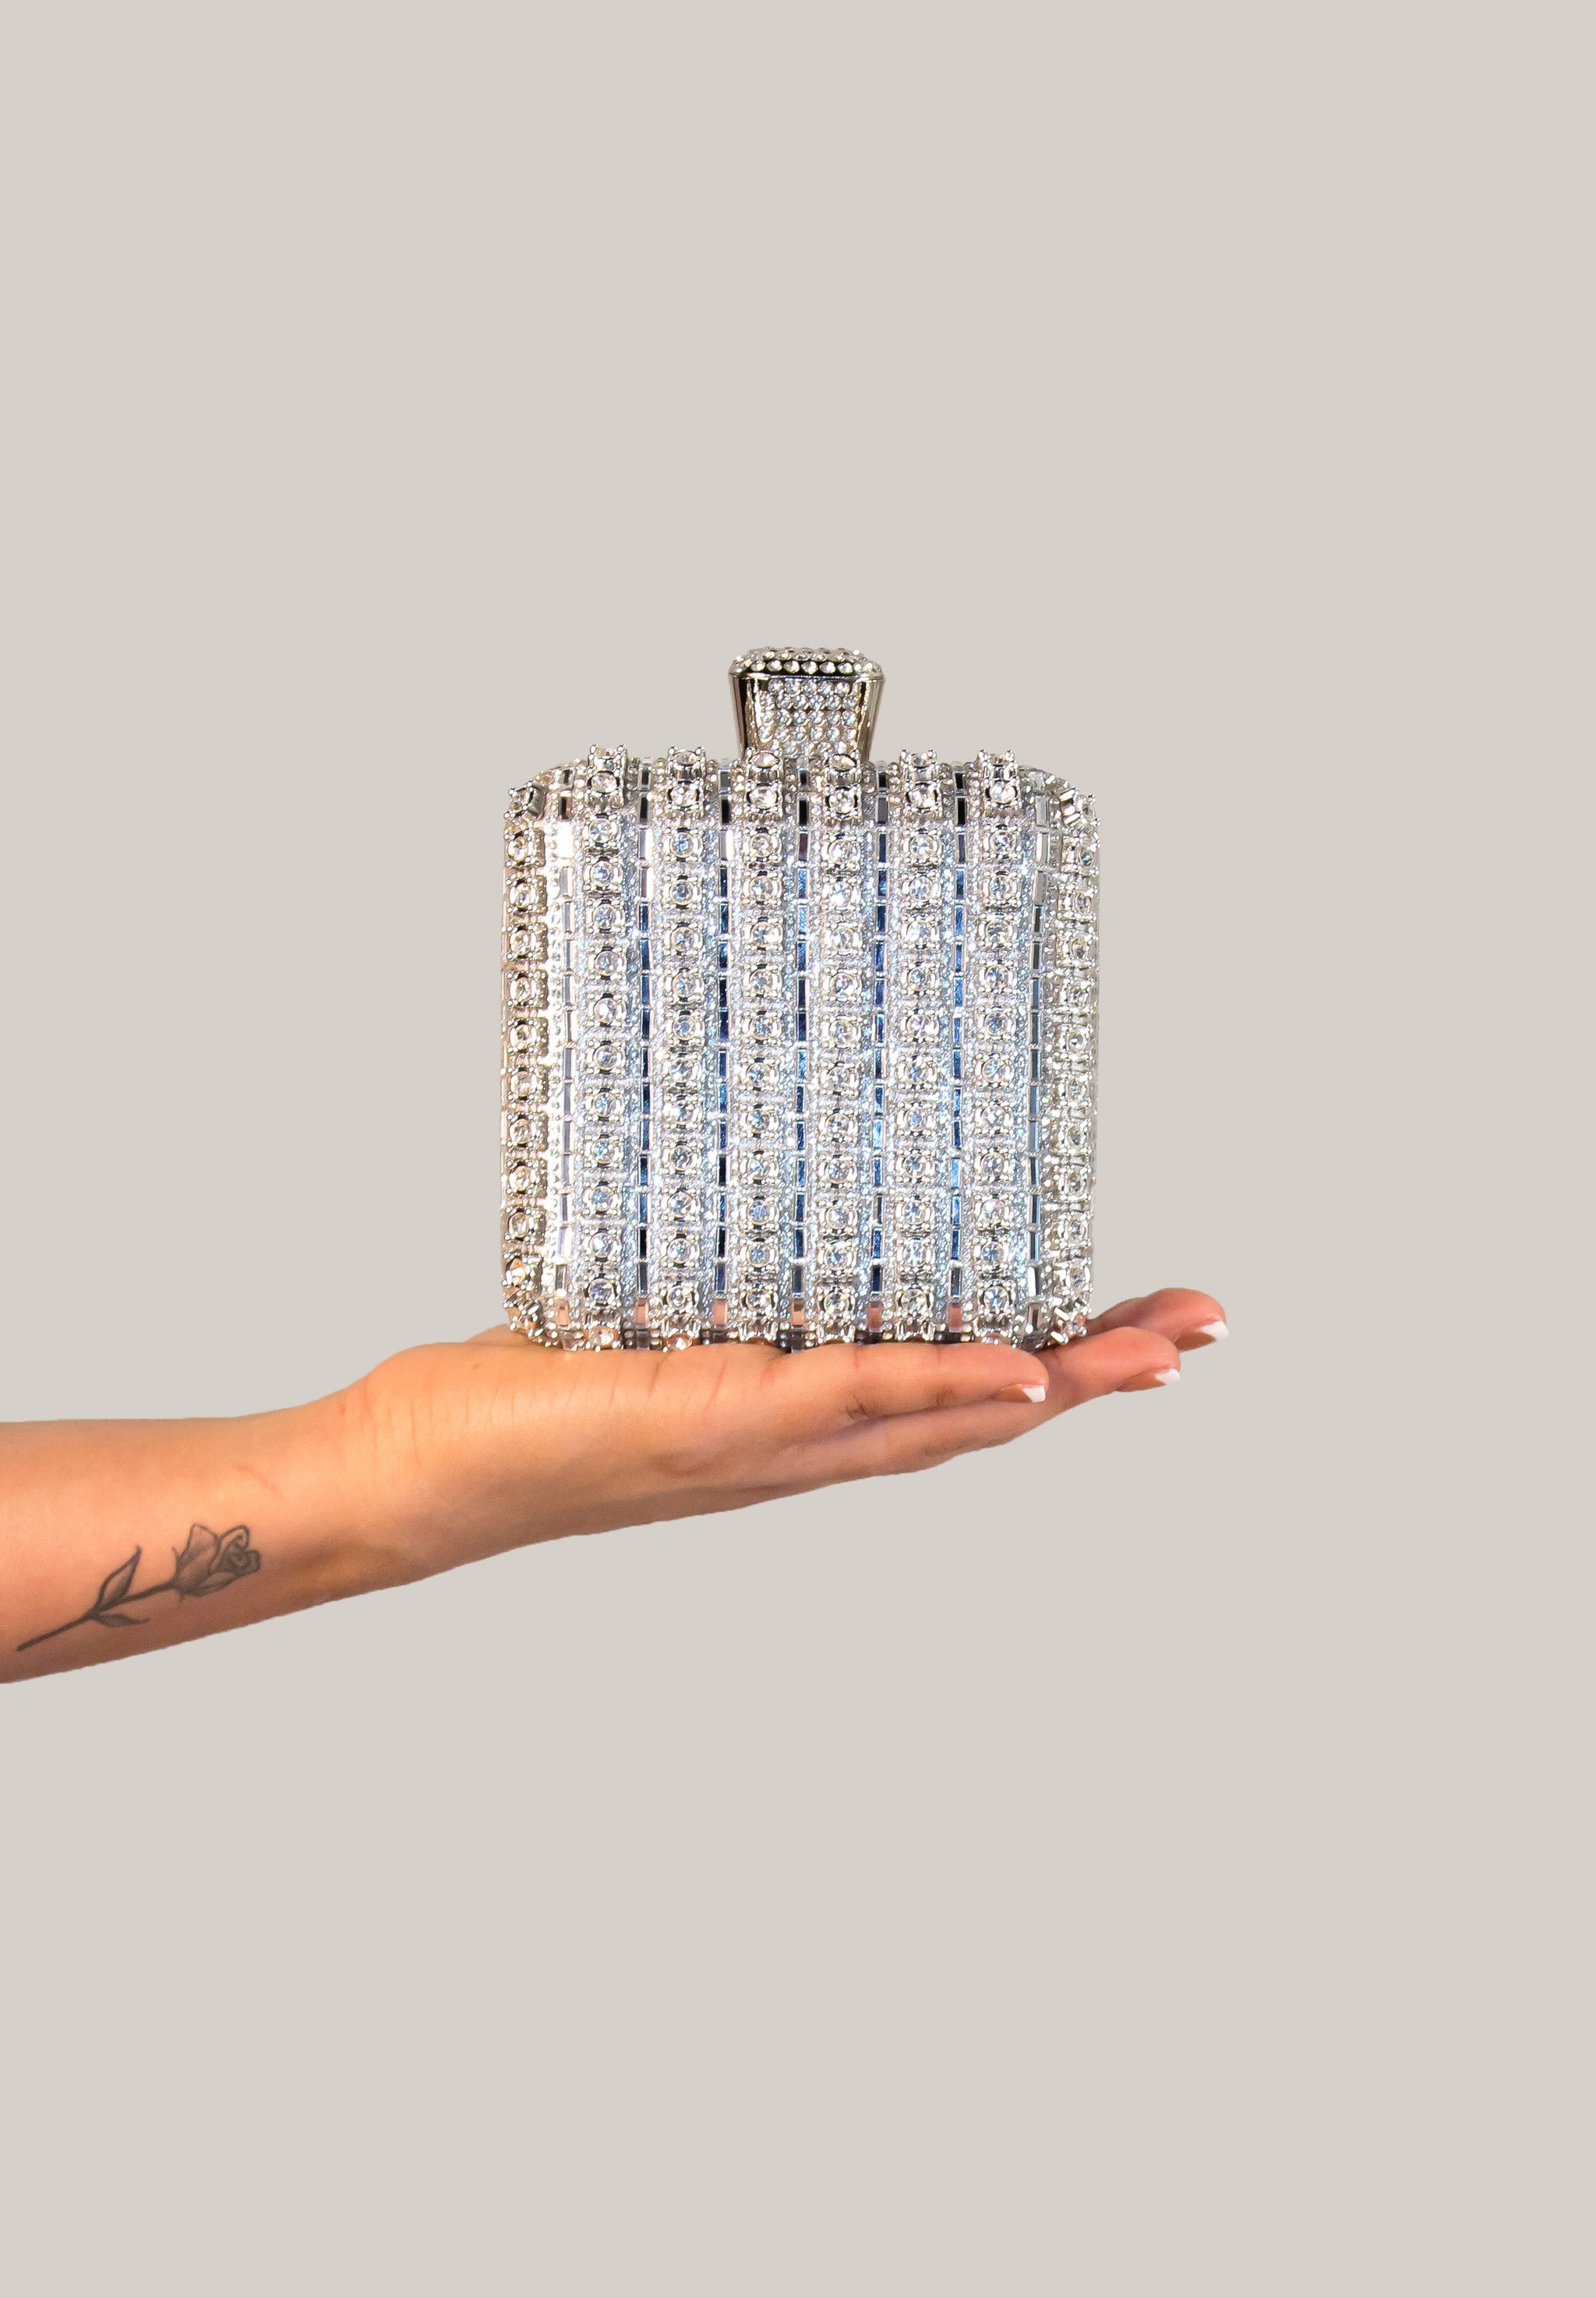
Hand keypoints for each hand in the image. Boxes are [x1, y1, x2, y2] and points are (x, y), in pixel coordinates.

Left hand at [347, 1288, 1227, 1583]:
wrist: (413, 1481)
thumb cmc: (508, 1408)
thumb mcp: (629, 1332)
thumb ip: (691, 1292)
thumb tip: (725, 1209)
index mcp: (788, 1430)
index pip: (942, 1399)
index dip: (1046, 1369)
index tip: (1135, 1328)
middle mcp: (796, 1451)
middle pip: (980, 1418)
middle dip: (1099, 1376)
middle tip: (1203, 1330)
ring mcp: (766, 1442)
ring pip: (944, 1414)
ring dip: (1060, 1382)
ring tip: (1161, 1347)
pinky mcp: (719, 1418)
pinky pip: (855, 1399)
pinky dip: (943, 1387)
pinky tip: (1018, 1370)